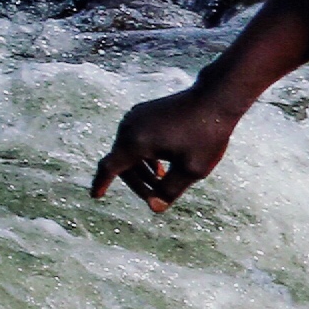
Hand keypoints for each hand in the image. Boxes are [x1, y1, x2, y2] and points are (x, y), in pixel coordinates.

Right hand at [96, 85, 248, 211]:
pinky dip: (143, 154)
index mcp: (136, 142)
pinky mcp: (143, 112)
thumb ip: (171, 190)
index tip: (95, 196)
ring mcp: (135, 117)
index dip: (102, 183)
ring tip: (161, 181)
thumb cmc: (205, 136)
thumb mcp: (192, 169)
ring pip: (129, 150)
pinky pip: (135, 138)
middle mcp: (129, 128)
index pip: (110, 167)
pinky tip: (161, 163)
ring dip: (141, 169)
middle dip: (137, 182)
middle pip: (122, 161)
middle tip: (155, 198)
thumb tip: (154, 208)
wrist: (213, 99)